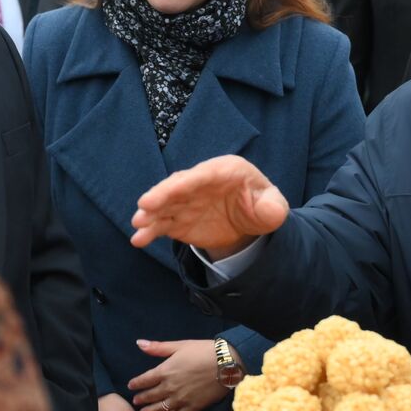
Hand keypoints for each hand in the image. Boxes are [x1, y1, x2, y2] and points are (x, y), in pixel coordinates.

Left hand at [129, 339, 229, 410]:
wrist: (226, 364)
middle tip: (135, 402)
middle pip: (151, 396)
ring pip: (161, 409)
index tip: (131, 386)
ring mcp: (181, 399)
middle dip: (141, 399)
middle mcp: (170, 387)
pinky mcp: (193, 407)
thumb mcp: (180, 345)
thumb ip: (158, 347)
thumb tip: (139, 343)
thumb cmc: (203, 351)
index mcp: (166, 371)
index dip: (136, 384)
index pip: (145, 380)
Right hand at [131, 155, 289, 257]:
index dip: (185, 182)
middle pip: (177, 186)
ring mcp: (186, 201)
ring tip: (138, 224)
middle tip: (145, 205)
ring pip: (165, 205)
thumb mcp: (272, 204)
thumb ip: (273, 207)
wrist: (247, 220)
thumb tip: (271, 211)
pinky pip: (162, 224)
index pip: (202, 175)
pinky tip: (139, 239)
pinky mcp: (179, 219)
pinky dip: (150, 231)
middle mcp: (199, 182)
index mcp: (224, 170)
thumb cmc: (260, 204)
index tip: (171, 188)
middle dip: (161, 195)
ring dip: (150, 214)